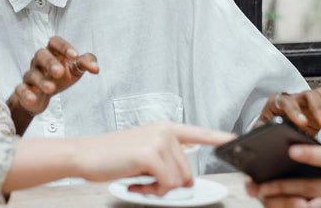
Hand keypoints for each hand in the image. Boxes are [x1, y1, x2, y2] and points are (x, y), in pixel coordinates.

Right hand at [12, 36, 98, 116]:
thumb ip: (86, 63)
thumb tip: (96, 68)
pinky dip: (26, 94)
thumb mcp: (75, 69)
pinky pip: (21, 89)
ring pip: (32, 74)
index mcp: (52, 52)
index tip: (75, 56)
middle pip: (41, 55)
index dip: (64, 47)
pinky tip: (33, 99)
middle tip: (59, 72)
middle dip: (50, 62)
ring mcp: (30, 75)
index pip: (55, 42)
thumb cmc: (60, 78)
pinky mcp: (23, 90)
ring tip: (51, 89)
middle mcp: (39, 61)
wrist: (41, 97)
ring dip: (41, 81)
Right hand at [72, 121, 233, 195]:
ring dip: (159, 189)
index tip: (235, 139)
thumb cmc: (112, 157)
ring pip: (178, 181)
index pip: (198, 133)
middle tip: (145, 181)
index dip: (218, 138)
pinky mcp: (150, 154)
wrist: (85, 154)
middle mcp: (165, 131)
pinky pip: (167, 184)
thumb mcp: (144, 154)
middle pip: (188, 172)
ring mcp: (159, 140)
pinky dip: (152, 191)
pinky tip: (136, 183)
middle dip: (169, 185)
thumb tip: (185, 181)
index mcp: (165, 128)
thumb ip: (166, 160)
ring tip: (139, 180)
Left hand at [259, 87, 320, 134]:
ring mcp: (308, 99)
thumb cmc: (269, 128)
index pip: (286, 102)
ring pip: (320, 93)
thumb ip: (263, 131)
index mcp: (278, 102)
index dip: (295, 112)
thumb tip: (265, 135)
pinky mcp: (320, 102)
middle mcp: (294, 98)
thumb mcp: (262, 131)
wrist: (277, 127)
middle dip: (318, 109)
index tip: (303, 123)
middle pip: (307, 96)